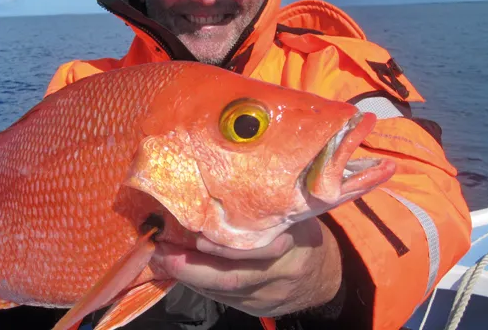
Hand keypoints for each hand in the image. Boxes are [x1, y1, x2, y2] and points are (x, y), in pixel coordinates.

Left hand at [151, 217, 341, 317]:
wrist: (326, 277)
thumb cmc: (302, 233)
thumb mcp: (292, 214)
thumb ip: (266, 206)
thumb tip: (224, 179)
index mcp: (293, 244)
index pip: (259, 248)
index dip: (225, 247)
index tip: (197, 234)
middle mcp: (279, 273)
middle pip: (233, 278)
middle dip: (193, 268)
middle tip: (161, 252)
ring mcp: (267, 295)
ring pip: (223, 291)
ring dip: (189, 276)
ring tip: (161, 258)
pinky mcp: (255, 308)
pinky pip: (223, 299)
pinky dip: (199, 284)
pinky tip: (180, 270)